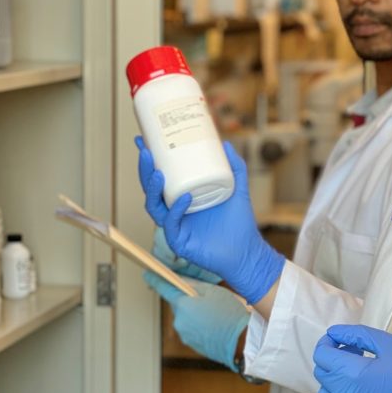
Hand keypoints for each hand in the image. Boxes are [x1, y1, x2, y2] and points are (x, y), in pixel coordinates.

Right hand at [136, 137, 284, 303]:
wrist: (246, 251)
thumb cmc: (239, 223)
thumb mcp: (238, 188)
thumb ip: (235, 167)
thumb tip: (226, 144)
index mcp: (183, 197)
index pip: (161, 177)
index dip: (151, 161)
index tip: (145, 141)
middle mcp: (175, 211)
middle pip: (151, 190)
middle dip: (146, 171)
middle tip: (147, 153)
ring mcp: (175, 227)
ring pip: (154, 207)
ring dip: (153, 189)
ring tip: (159, 173)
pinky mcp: (179, 242)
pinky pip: (172, 225)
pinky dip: (176, 210)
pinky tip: (184, 198)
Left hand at [144, 271, 249, 369]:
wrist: (241, 341)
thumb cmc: (229, 314)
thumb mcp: (213, 291)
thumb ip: (193, 284)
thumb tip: (180, 280)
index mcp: (182, 305)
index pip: (163, 289)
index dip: (155, 280)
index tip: (147, 274)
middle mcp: (179, 321)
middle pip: (177, 304)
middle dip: (187, 299)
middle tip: (205, 296)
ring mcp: (184, 334)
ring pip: (185, 316)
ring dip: (194, 312)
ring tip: (214, 312)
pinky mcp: (192, 344)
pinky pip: (191, 328)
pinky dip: (199, 324)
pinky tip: (214, 323)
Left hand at [313, 324, 391, 392]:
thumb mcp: (387, 342)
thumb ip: (356, 334)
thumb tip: (333, 333)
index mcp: (350, 373)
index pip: (321, 354)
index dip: (327, 342)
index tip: (340, 340)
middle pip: (322, 373)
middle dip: (333, 358)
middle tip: (355, 353)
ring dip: (335, 381)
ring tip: (357, 375)